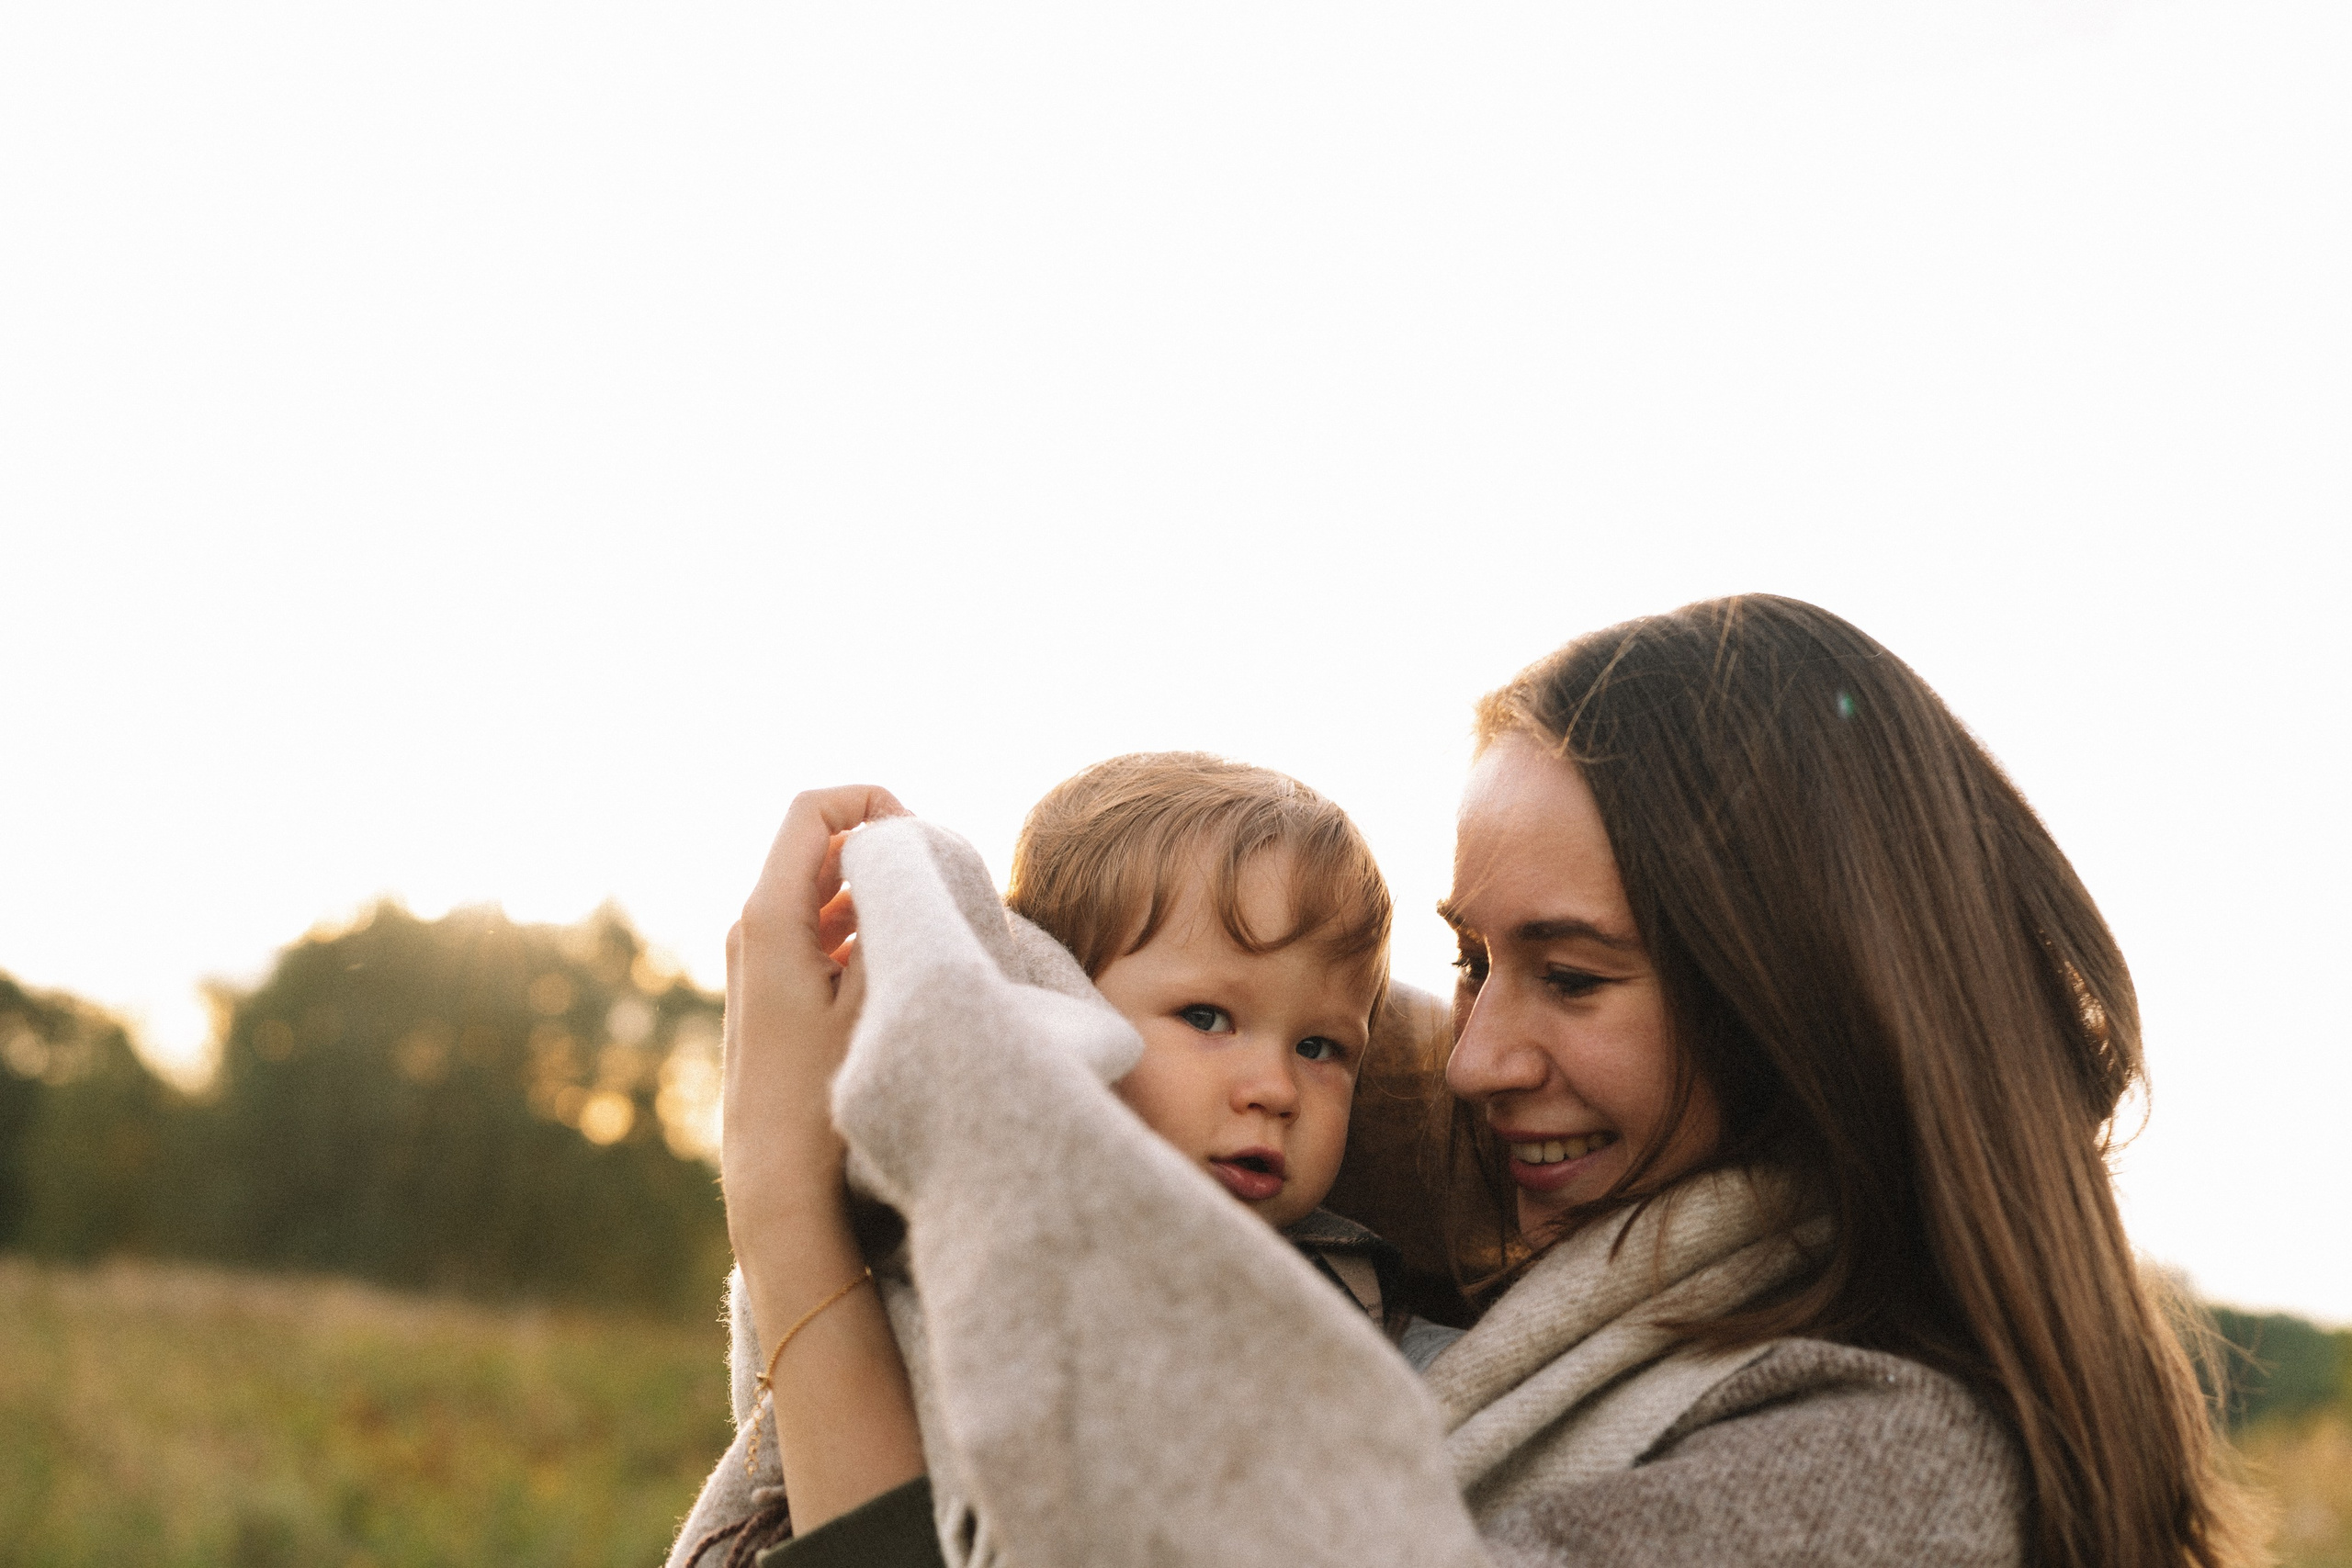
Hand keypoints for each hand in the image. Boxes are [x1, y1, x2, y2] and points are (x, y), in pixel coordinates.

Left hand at [720, 786, 926, 1534]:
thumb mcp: (878, 993)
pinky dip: (860, 933)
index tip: (923, 843)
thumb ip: (889, 911)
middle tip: (939, 892)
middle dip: (884, 850)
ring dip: (876, 895)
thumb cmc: (829, 1097)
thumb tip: (902, 847)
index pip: (815, 806)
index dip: (875, 802)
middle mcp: (750, 930)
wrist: (779, 1189)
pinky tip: (900, 974)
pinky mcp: (772, 996)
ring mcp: (757, 964)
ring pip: (824, 893)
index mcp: (767, 916)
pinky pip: (819, 933)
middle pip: (822, 845)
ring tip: (928, 936)